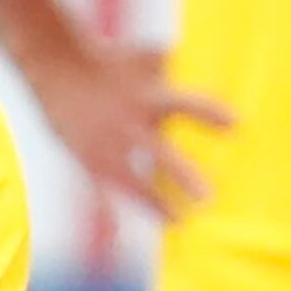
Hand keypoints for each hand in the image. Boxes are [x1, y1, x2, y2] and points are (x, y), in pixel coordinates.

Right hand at [30, 36, 233, 220]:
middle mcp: (130, 124)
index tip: (236, 126)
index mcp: (150, 97)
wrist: (55, 67)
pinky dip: (108, 214)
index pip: (187, 106)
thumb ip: (165, 63)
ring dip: (157, 203)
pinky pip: (99, 191)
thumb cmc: (106, 61)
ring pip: (134, 182)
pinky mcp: (88, 159)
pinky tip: (119, 236)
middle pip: (161, 155)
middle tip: (207, 198)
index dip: (210, 115)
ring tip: (180, 221)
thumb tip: (177, 54)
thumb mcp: (141, 57)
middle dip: (183, 176)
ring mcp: (108, 145)